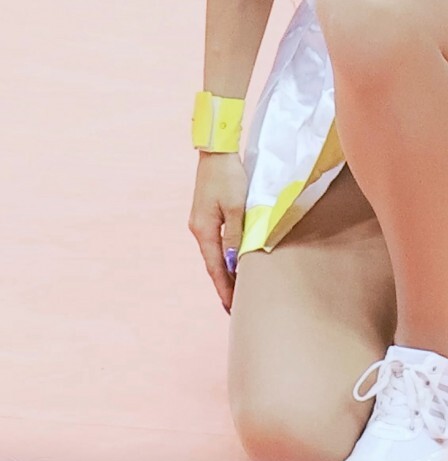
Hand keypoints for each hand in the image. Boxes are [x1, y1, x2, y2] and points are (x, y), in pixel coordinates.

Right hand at [188, 151, 247, 314]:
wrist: (216, 152)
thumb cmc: (229, 176)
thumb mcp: (236, 207)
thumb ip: (235, 235)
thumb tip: (233, 262)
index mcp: (204, 230)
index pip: (215, 268)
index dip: (224, 288)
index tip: (230, 308)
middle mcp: (198, 229)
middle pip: (212, 263)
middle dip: (223, 284)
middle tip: (233, 306)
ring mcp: (200, 220)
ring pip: (213, 252)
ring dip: (223, 270)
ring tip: (234, 287)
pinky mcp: (205, 212)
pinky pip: (214, 241)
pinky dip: (222, 254)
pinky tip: (229, 259)